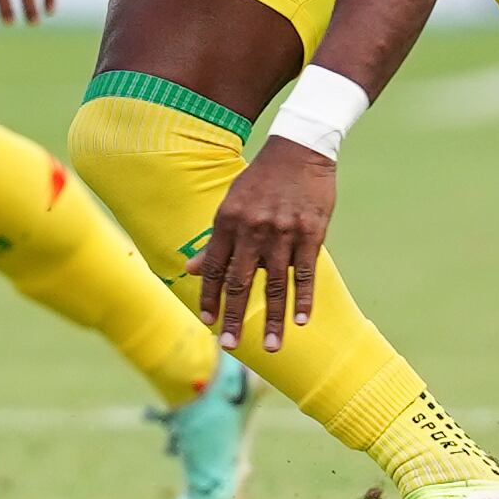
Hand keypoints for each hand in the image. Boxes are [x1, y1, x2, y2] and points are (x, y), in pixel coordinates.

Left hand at [194, 138, 338, 352]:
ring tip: (273, 348)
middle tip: (229, 345)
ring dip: (274, 319)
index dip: (209, 296)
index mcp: (228, 222)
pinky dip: (304, 299)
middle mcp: (252, 230)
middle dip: (235, 317)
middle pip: (241, 282)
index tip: (207, 321)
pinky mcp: (310, 233)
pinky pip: (305, 273)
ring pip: (276, 285)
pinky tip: (301, 321)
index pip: (214, 268)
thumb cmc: (261, 180)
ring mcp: (283, 233)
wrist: (299, 150)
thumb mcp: (230, 204)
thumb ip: (214, 242)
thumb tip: (188, 270)